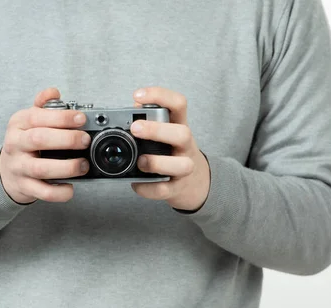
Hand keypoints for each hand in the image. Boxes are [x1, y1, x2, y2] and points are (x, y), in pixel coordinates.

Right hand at [0, 88, 90, 203]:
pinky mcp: (24, 187)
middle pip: (38, 139)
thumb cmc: (24, 143)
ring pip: (41, 168)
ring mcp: (19, 167)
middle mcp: (16, 144)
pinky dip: (59, 192)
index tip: (81, 118)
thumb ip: (43, 107)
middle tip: (85, 140)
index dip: (61, 117)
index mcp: (18, 124)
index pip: (37, 117)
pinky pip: (43, 192)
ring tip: (83, 165)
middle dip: (66, 139)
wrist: (6, 171)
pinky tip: (71, 187)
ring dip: (66, 167)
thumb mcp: (28, 121)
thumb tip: (54, 92)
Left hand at [130, 87, 210, 210]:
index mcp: (180, 126)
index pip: (178, 104)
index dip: (160, 96)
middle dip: (157, 130)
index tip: (138, 95)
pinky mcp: (177, 188)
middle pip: (183, 133)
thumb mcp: (167, 132)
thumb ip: (151, 119)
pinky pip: (164, 190)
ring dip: (158, 162)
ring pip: (181, 165)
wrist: (196, 183)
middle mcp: (186, 146)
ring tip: (140, 161)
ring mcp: (184, 168)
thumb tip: (134, 105)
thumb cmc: (173, 153)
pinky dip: (148, 188)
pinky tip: (136, 183)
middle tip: (135, 128)